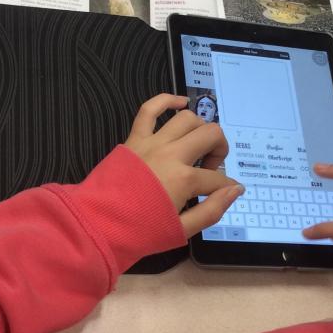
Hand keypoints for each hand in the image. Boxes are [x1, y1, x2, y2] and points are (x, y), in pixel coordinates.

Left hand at [125, 94, 243, 237]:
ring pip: (188, 118)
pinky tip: (181, 102)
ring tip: (198, 144)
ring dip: (201, 128)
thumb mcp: (182, 230)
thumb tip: (235, 190)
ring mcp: (152, 143)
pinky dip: (167, 100)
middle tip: (211, 168)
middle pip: (210, 135)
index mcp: (184, 179)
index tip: (225, 192)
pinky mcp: (134, 139)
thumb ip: (213, 210)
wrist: (97, 226)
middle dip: (219, 150)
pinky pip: (150, 109)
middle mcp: (171, 154)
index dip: (227, 186)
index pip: (218, 178)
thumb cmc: (139, 232)